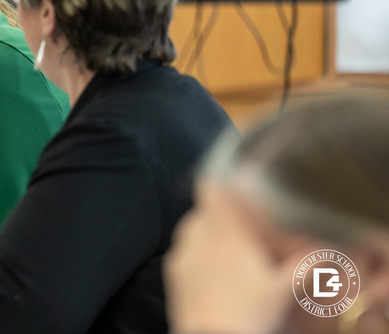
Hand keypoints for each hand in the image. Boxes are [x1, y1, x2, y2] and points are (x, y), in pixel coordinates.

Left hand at [164, 182, 303, 333]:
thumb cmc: (249, 313)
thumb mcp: (283, 289)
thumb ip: (304, 264)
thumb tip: (326, 250)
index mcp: (225, 231)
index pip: (211, 189)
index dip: (220, 183)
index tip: (232, 185)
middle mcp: (198, 235)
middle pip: (204, 209)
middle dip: (219, 214)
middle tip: (240, 228)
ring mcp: (182, 253)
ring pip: (190, 228)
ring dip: (205, 232)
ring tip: (226, 250)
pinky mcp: (172, 272)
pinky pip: (181, 251)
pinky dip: (194, 253)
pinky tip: (210, 269)